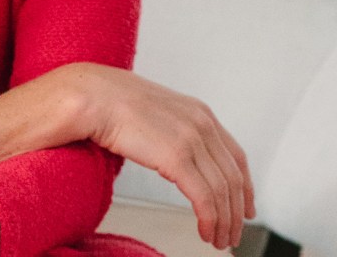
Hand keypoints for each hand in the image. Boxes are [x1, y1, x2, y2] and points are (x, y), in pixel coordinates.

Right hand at [70, 63, 254, 250]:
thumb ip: (171, 130)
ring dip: (224, 222)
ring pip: (222, 192)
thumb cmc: (109, 103)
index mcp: (198, 112)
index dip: (245, 186)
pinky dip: (210, 220)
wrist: (90, 95)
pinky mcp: (177, 157)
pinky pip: (204, 198)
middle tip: (232, 234)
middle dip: (236, 212)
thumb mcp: (155, 113)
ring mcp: (191, 139)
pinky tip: (206, 232)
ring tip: (218, 240)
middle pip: (234, 178)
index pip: (235, 156)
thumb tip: (172, 154)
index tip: (245, 208)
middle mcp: (201, 124)